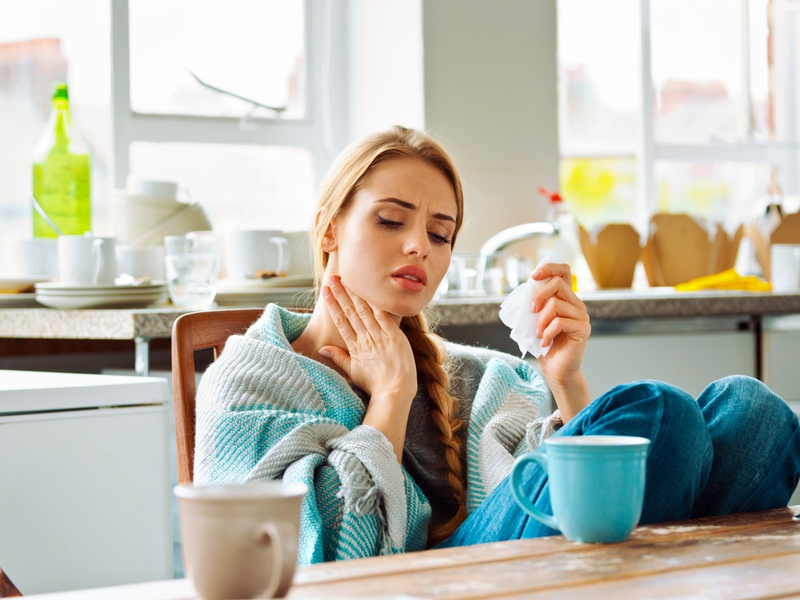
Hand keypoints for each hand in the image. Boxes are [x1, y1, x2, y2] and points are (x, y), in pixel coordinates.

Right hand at [319, 275, 417, 405]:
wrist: (394, 392)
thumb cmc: (375, 385)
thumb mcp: (353, 372)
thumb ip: (339, 357)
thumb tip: (323, 349)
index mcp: (355, 347)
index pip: (341, 321)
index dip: (333, 305)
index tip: (326, 292)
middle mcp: (365, 339)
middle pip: (350, 312)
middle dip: (341, 294)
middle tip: (332, 278)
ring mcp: (380, 336)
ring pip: (364, 311)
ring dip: (355, 294)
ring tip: (347, 280)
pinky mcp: (394, 336)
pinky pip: (384, 316)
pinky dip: (376, 303)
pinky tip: (370, 290)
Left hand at [531, 263, 591, 418]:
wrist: (557, 371)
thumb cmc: (545, 346)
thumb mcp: (536, 320)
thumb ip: (535, 304)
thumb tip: (525, 288)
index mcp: (566, 298)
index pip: (564, 271)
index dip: (549, 268)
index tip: (533, 276)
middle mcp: (576, 304)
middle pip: (558, 284)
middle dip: (538, 295)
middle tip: (531, 311)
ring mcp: (582, 317)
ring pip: (556, 304)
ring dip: (541, 320)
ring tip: (539, 333)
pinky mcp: (583, 330)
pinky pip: (559, 322)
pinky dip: (547, 332)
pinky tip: (545, 342)